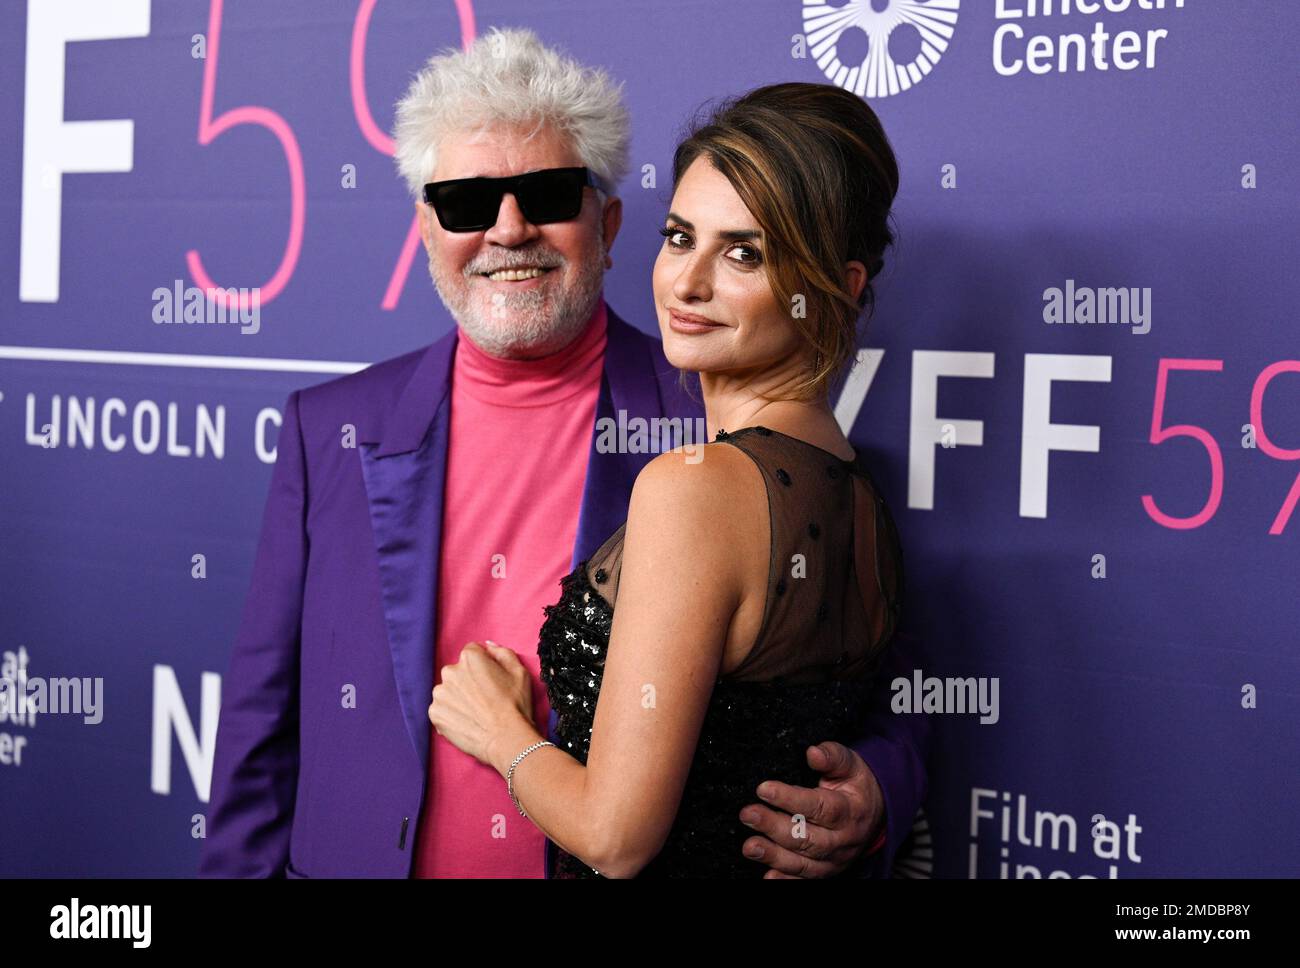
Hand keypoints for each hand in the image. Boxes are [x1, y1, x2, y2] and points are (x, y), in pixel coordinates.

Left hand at [428, 641, 536, 769]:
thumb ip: (502, 652)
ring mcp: (440, 694)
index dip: (483, 666)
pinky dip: (451, 714)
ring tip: (475, 713)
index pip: (472, 653)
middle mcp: (450, 672)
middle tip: (484, 699)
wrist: (506, 739)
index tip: (490, 680)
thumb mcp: (519, 671)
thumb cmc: (515, 705)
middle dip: (468, 681)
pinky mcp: (435, 714)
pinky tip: (467, 722)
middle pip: (458, 672)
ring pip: (448, 691)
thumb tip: (488, 646)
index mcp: (470, 658)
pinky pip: (441, 709)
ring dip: (458, 698)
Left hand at [739, 741, 883, 878]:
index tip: (763, 788)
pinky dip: (785, 880)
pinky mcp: (824, 871)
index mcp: (850, 811)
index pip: (820, 807)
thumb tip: (813, 752)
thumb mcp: (851, 765)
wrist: (876, 814)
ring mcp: (834, 860)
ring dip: (774, 856)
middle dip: (774, 827)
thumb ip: (832, 756)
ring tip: (750, 846)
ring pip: (803, 862)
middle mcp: (842, 840)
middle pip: (808, 838)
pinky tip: (767, 877)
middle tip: (747, 814)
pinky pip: (804, 879)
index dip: (791, 799)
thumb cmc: (856, 785)